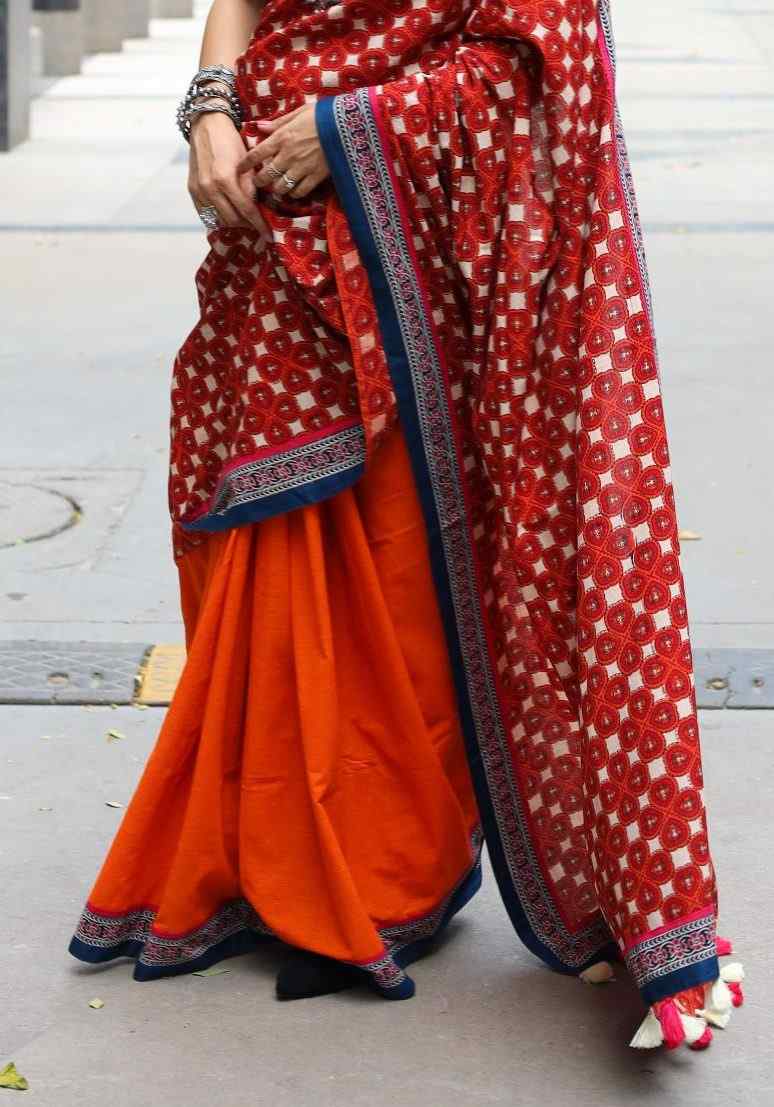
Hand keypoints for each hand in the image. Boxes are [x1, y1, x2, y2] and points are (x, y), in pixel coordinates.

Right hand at [188, 111, 269, 237]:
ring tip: (243, 218)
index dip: (259, 225)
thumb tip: (257, 209)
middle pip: (232, 220)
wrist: (207, 124)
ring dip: (233, 222)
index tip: (269, 235)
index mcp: (225, 179)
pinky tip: (228, 212)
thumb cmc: (230, 140)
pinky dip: (219, 217)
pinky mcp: (192, 190)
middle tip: (256, 223)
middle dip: (247, 224)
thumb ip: (251, 188)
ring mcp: (199, 190)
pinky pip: (206, 214)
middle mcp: (209, 188)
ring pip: (219, 219)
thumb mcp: (247, 163)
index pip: (246, 211)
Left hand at [237, 103, 330, 199]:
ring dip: (276, 189)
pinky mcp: (315, 177)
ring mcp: (301, 168)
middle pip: (266, 176)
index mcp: (282, 137)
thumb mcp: (298, 113)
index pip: (256, 154)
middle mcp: (288, 155)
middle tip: (259, 182)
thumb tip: (259, 127)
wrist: (345, 125)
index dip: (245, 164)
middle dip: (259, 181)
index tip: (239, 169)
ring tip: (276, 187)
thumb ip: (278, 123)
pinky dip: (294, 193)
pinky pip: (299, 192)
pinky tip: (293, 191)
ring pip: (280, 187)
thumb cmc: (321, 115)